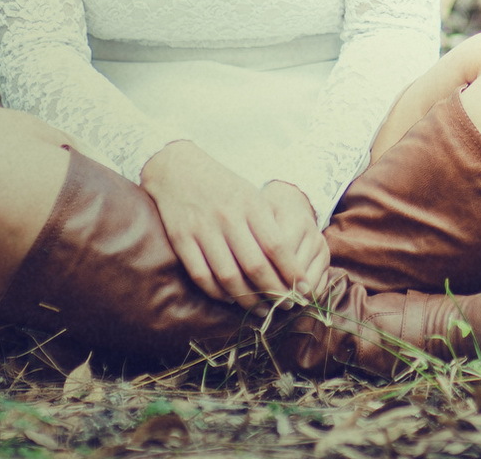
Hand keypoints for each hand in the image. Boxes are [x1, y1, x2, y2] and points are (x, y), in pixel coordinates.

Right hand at [139, 141, 329, 307]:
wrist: (176, 168)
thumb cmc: (223, 186)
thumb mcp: (252, 196)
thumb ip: (269, 226)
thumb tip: (292, 265)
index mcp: (251, 205)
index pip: (277, 246)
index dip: (291, 273)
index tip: (303, 291)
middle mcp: (228, 218)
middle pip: (255, 266)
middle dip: (274, 293)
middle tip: (287, 308)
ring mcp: (202, 229)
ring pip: (228, 276)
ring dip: (248, 300)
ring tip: (262, 311)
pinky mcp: (181, 240)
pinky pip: (201, 275)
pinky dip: (217, 293)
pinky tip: (230, 300)